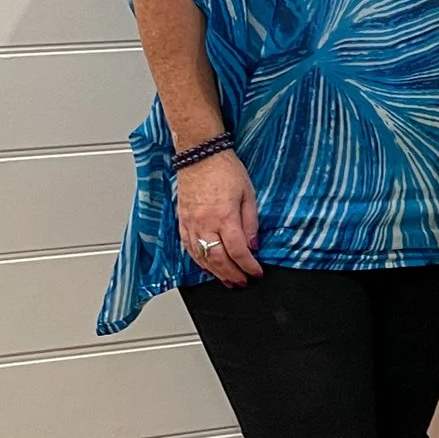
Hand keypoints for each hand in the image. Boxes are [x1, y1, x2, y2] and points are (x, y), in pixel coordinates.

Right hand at [177, 151, 262, 284]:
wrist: (199, 154)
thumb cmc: (224, 169)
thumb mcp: (248, 193)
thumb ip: (251, 222)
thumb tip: (253, 245)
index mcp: (224, 217)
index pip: (238, 251)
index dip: (248, 266)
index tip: (256, 273)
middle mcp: (205, 224)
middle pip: (219, 260)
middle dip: (232, 275)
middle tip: (242, 282)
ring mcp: (191, 224)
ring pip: (201, 258)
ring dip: (215, 274)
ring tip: (227, 281)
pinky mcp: (182, 222)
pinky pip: (189, 248)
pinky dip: (199, 262)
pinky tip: (207, 268)